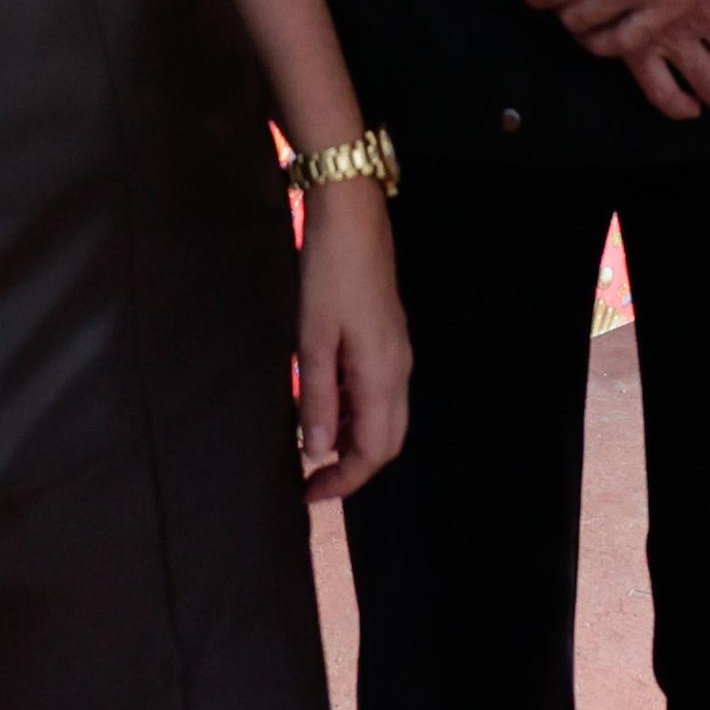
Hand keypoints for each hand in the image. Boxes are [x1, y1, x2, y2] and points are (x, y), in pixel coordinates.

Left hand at [290, 184, 410, 501]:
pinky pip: (378, 390)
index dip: (344, 480)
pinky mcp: (388, 336)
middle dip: (353, 467)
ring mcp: (397, 351)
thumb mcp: (311, 340)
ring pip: (384, 416)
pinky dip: (354, 410)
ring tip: (311, 445)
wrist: (351, 215)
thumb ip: (315, 398)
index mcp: (382, 374)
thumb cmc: (329, 272)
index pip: (373, 450)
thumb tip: (316, 451)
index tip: (311, 494)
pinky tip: (324, 404)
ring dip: (353, 438)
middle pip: (387, 440)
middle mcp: (398, 369)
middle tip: (313, 481)